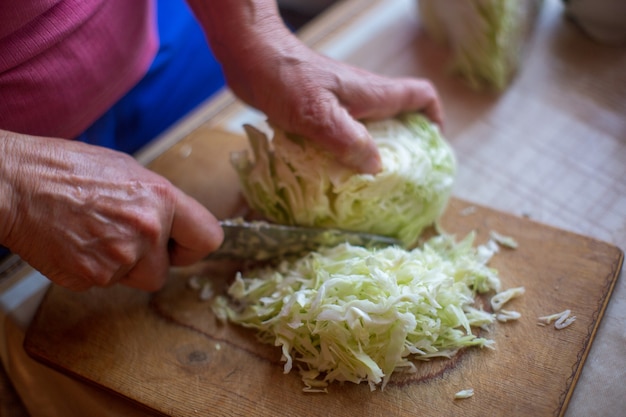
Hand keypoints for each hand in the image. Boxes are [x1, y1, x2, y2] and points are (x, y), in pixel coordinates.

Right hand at [0, 132, 222, 291]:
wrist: (14, 184)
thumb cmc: (66, 169)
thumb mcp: (127, 170)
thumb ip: (158, 201)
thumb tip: (174, 222)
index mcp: (162, 199)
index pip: (208, 238)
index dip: (194, 247)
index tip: (183, 248)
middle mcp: (147, 231)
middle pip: (165, 271)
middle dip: (148, 261)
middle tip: (122, 237)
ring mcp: (119, 259)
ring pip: (134, 279)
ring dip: (121, 266)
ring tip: (94, 235)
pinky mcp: (92, 278)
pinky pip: (105, 283)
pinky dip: (94, 269)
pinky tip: (77, 243)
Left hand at [227, 39, 442, 174]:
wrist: (251, 56)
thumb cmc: (285, 78)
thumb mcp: (317, 114)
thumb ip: (347, 139)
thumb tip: (376, 167)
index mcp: (371, 93)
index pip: (419, 95)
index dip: (434, 118)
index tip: (432, 147)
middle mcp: (361, 97)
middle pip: (398, 118)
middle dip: (404, 147)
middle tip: (399, 179)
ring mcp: (340, 104)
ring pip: (368, 129)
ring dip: (371, 154)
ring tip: (366, 185)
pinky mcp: (318, 112)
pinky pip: (342, 135)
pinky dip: (344, 153)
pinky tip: (331, 174)